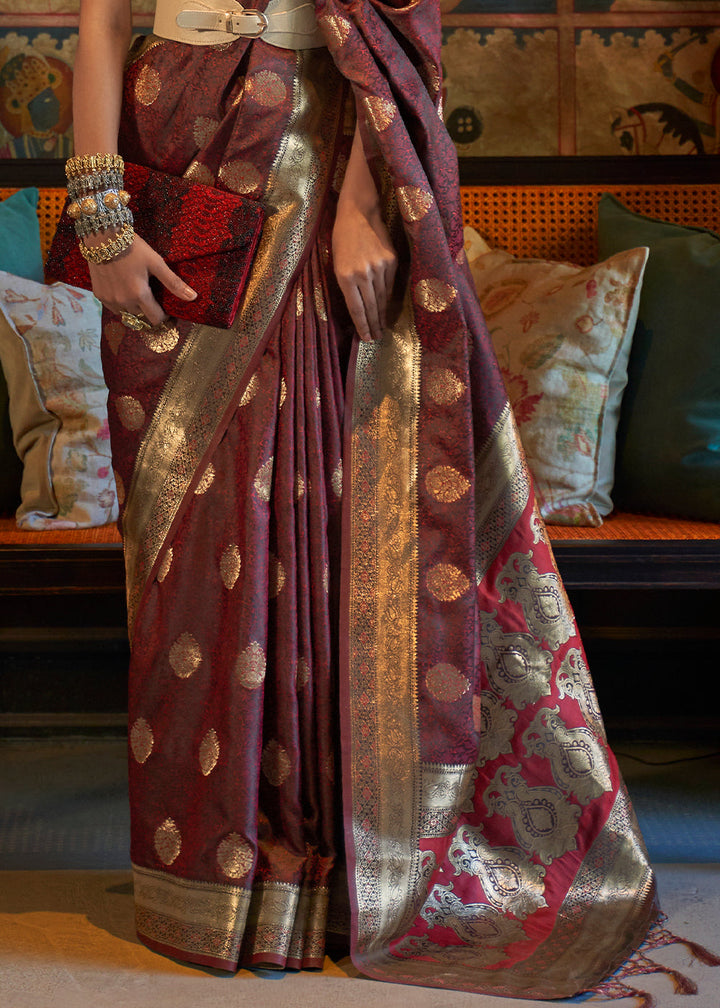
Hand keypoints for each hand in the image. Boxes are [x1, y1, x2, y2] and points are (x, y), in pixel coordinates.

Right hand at [87, 232, 196, 326]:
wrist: (102, 236)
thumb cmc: (132, 248)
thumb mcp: (156, 263)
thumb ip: (173, 282)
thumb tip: (193, 297)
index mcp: (139, 295)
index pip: (156, 319)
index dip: (164, 317)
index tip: (168, 310)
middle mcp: (123, 302)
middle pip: (142, 317)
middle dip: (149, 311)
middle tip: (154, 299)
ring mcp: (110, 300)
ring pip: (127, 314)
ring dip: (135, 309)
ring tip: (139, 294)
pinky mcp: (99, 295)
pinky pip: (114, 308)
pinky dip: (121, 304)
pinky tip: (124, 290)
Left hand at [332, 200, 396, 341]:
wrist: (359, 213)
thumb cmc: (342, 238)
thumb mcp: (337, 264)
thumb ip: (347, 285)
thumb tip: (359, 308)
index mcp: (345, 276)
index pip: (356, 308)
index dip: (362, 325)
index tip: (367, 338)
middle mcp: (363, 273)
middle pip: (371, 306)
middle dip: (374, 325)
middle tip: (377, 338)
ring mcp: (379, 267)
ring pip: (382, 298)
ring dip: (382, 314)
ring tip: (383, 327)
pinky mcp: (392, 260)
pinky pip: (390, 284)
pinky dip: (388, 297)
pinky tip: (387, 307)